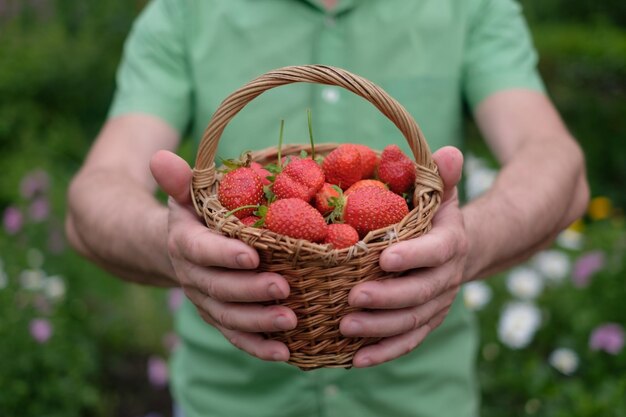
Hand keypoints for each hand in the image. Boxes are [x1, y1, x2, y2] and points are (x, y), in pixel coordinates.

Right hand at [150, 151, 296, 360]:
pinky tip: (285, 353)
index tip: (252, 256)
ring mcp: (206, 300)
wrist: (179, 248)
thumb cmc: (195, 214)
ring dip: (258, 322)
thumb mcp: (186, 193)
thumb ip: (179, 180)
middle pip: (218, 289)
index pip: (199, 250)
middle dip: (250, 291)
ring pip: (228, 317)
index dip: (223, 255)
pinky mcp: (220, 316)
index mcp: (185, 242)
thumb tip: (160, 156)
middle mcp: (192, 276)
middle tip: (283, 288)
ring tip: (290, 321)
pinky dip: (258, 347)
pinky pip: (236, 336)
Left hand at [340, 146, 467, 366]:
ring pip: (413, 321)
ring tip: (346, 327)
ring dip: (381, 327)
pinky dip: (385, 352)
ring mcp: (437, 303)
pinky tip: (357, 359)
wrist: (460, 249)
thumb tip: (450, 151)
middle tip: (354, 297)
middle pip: (422, 292)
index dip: (414, 256)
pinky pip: (408, 341)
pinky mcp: (425, 321)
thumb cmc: (437, 215)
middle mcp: (447, 277)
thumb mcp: (441, 191)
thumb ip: (442, 176)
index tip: (384, 258)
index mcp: (450, 242)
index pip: (437, 251)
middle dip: (388, 297)